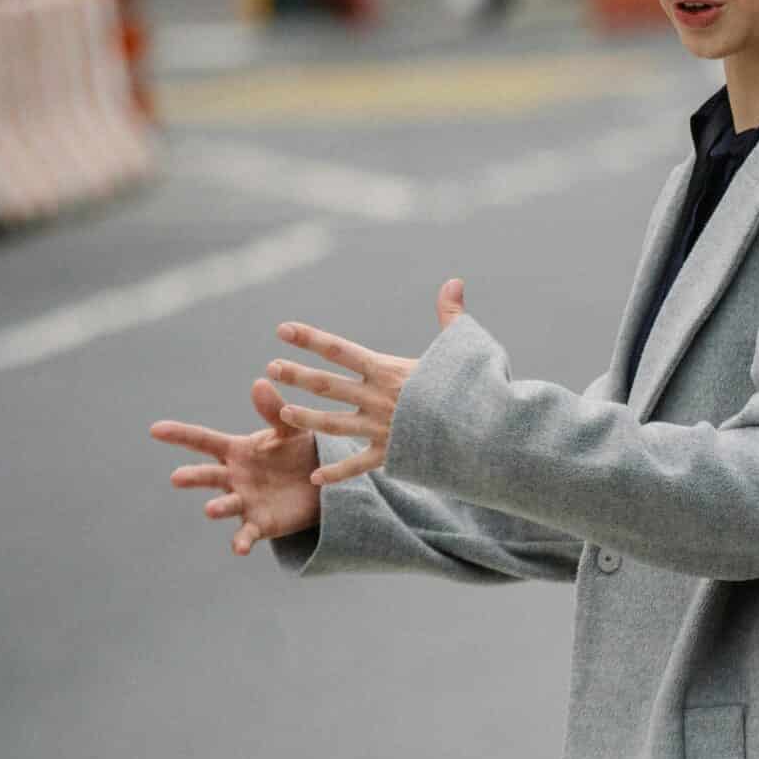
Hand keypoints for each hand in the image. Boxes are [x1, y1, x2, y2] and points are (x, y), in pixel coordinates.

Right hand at [151, 378, 325, 555]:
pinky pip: (247, 534)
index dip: (180, 435)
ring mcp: (244, 501)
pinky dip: (241, 541)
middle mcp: (233, 477)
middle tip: (177, 478)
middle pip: (208, 475)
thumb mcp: (289, 431)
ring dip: (218, 507)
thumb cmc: (297, 452)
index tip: (155, 429)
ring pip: (225, 504)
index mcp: (236, 451)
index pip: (203, 441)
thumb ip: (274, 412)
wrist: (320, 484)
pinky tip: (239, 549)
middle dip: (193, 477)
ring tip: (211, 509)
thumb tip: (260, 383)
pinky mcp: (260, 524)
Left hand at [267, 280, 467, 486]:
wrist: (487, 431)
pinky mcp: (391, 454)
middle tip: (271, 367)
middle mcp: (379, 398)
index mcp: (390, 371)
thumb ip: (450, 314)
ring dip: (306, 417)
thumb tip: (453, 280)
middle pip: (329, 385)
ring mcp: (382, 428)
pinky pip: (358, 465)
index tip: (283, 329)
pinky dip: (337, 472)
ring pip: (334, 423)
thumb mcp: (463, 345)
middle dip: (298, 375)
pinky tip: (314, 478)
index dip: (310, 338)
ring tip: (282, 411)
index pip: (341, 350)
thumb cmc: (476, 386)